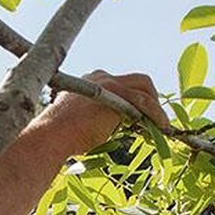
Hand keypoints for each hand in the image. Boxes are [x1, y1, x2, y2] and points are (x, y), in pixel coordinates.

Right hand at [43, 71, 170, 155]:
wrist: (52, 136)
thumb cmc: (61, 136)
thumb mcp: (81, 121)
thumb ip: (98, 118)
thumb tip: (111, 127)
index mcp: (90, 83)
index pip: (122, 85)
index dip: (135, 100)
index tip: (141, 116)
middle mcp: (100, 78)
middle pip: (138, 81)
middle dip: (151, 99)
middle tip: (156, 119)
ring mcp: (109, 83)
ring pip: (144, 89)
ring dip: (157, 108)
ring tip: (163, 126)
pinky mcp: (116, 93)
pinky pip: (145, 102)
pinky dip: (157, 114)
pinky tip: (162, 127)